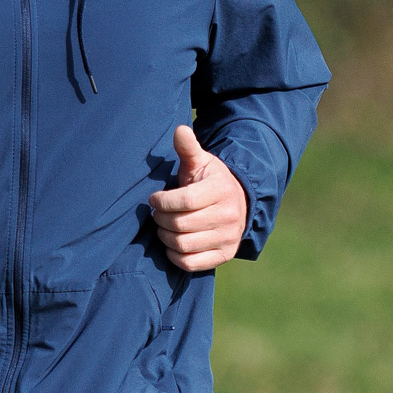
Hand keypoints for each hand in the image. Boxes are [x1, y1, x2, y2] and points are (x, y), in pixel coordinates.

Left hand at [148, 125, 248, 271]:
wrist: (238, 204)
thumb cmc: (210, 182)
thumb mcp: (201, 162)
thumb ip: (188, 148)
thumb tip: (180, 129)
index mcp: (221, 190)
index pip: (185, 201)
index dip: (162, 202)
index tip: (154, 199)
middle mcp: (229, 216)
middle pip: (180, 224)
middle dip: (160, 219)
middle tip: (156, 214)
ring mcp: (228, 238)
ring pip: (183, 244)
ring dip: (165, 236)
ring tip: (163, 226)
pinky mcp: (224, 255)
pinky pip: (190, 263)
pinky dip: (174, 255)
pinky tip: (172, 243)